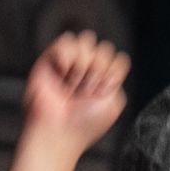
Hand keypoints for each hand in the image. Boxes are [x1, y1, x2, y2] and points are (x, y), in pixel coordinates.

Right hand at [20, 31, 129, 148]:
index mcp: (103, 78)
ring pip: (87, 40)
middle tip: (85, 92)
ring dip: (82, 65)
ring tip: (72, 83)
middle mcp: (87, 68)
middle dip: (97, 71)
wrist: (58, 130)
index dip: (111, 74)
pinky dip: (65, 57)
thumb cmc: (82, 124)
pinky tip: (62, 73)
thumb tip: (113, 62)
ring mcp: (70, 62)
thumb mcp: (114, 103)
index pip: (117, 57)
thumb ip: (117, 77)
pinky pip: (66, 40)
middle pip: (104, 48)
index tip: (100, 93)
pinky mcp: (51, 58)